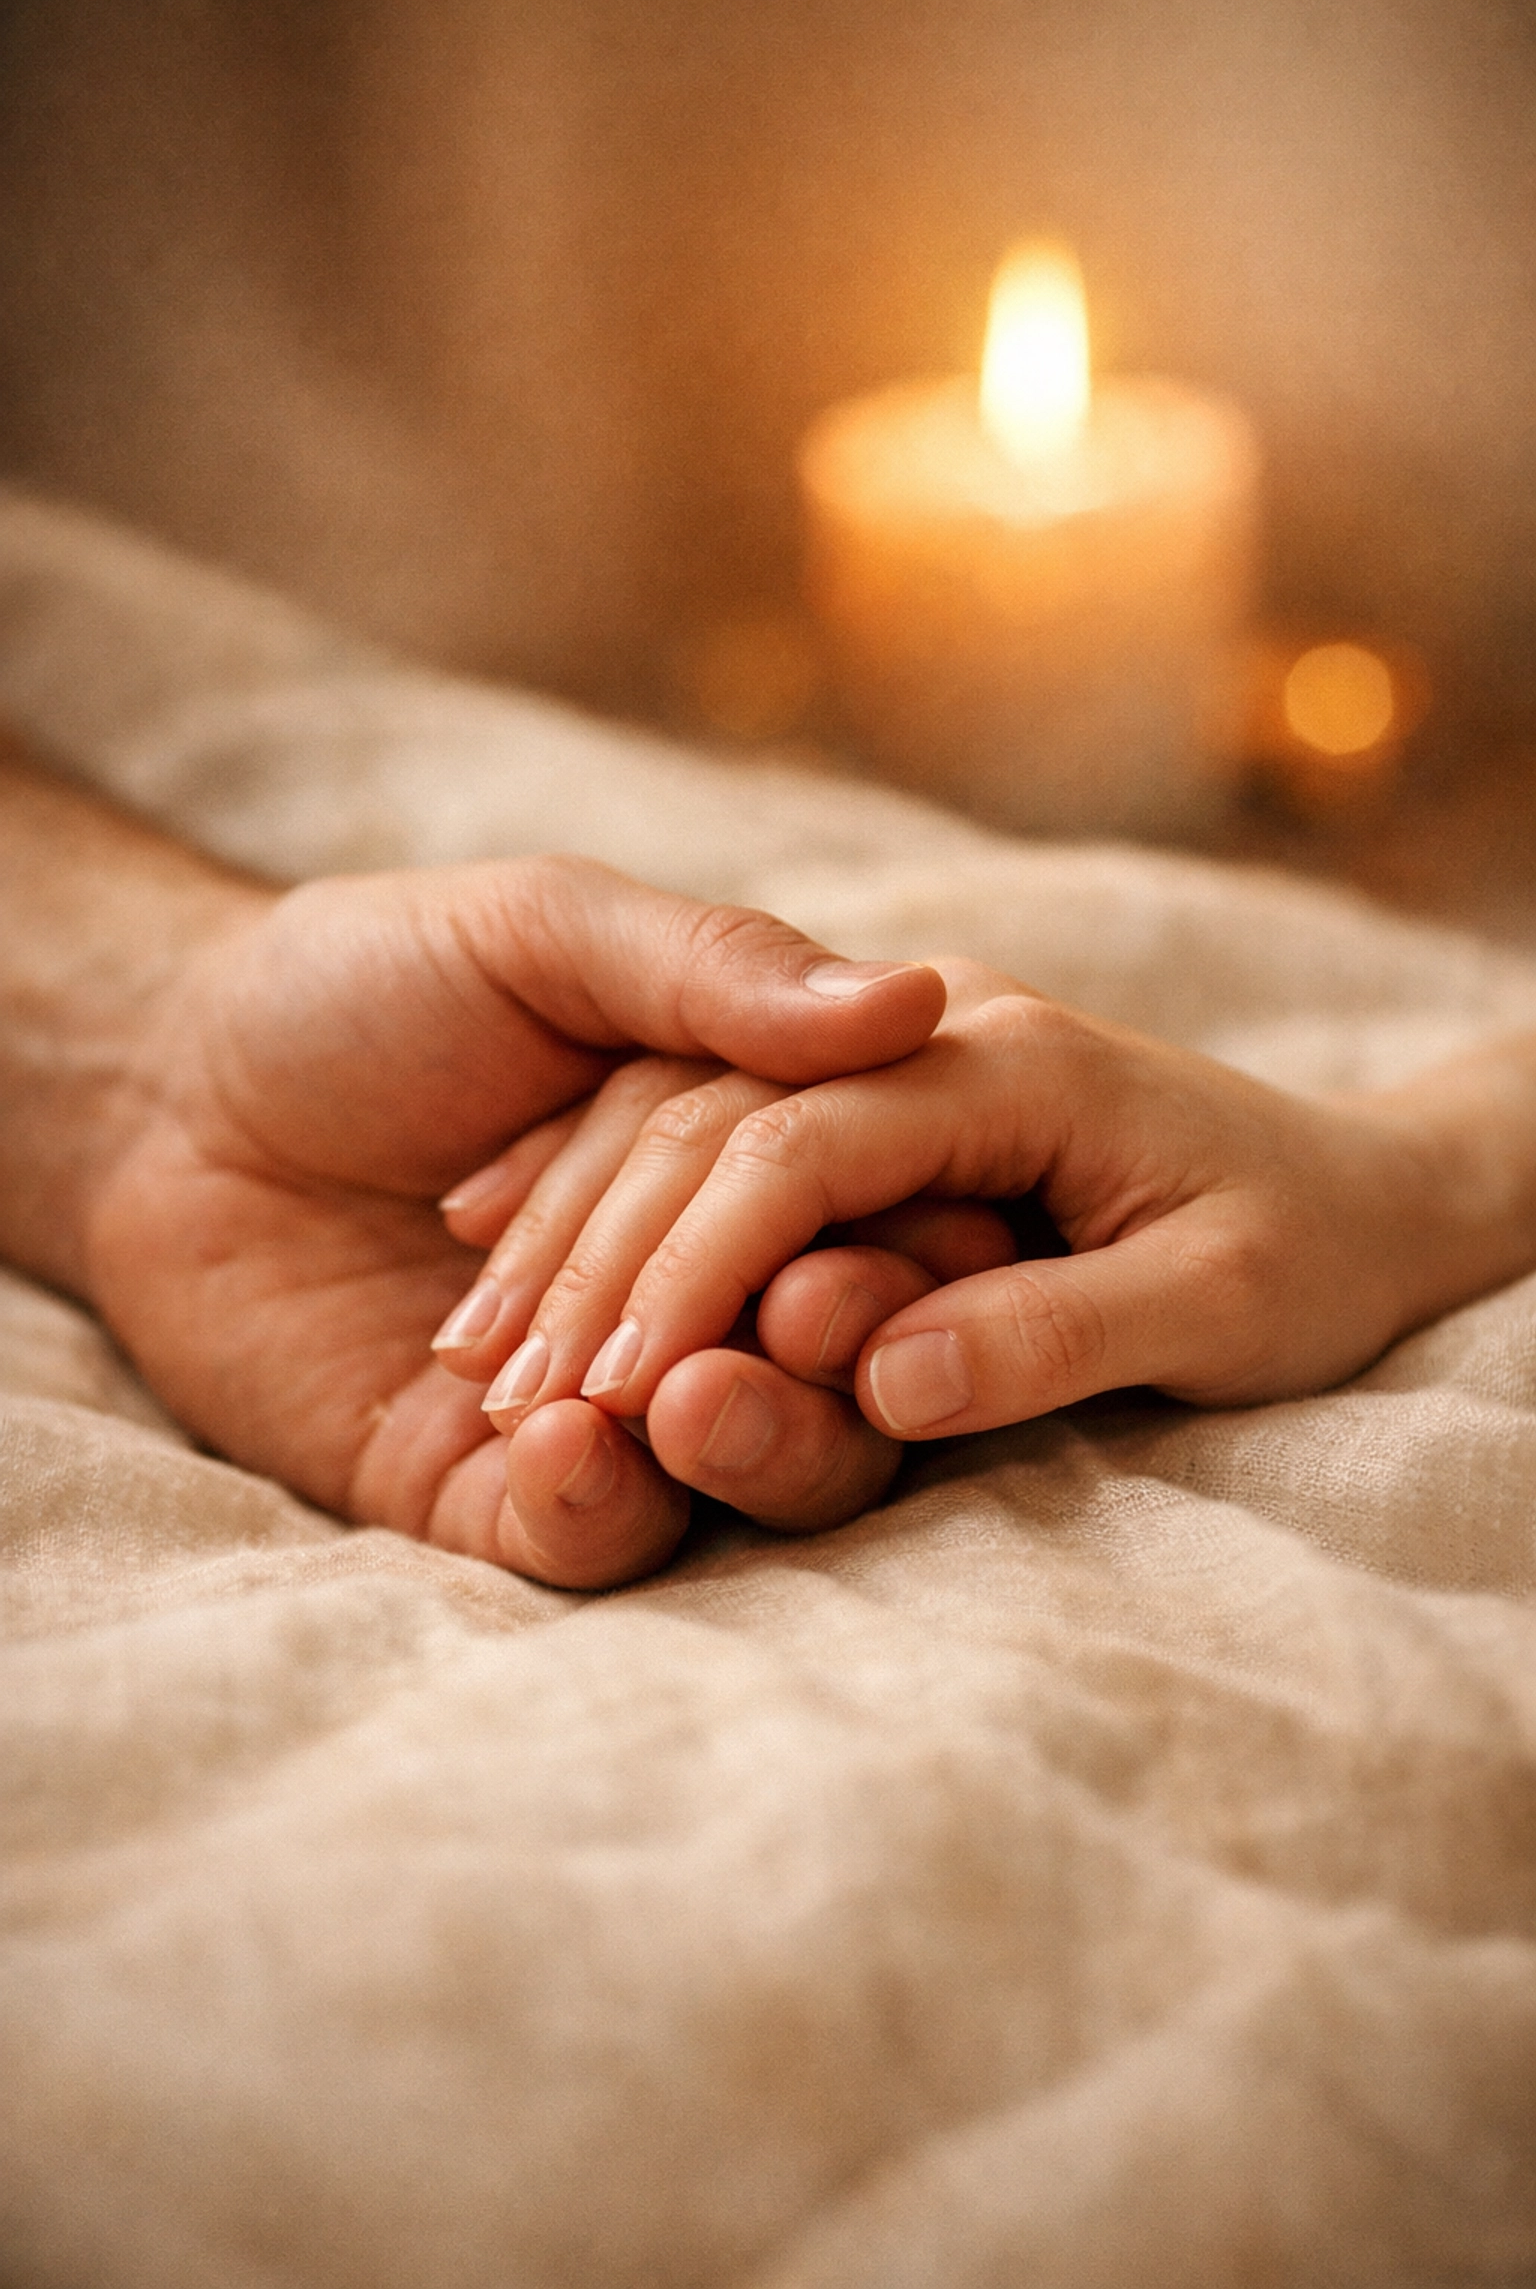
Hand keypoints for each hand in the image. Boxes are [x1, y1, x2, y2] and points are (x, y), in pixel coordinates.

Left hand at [71, 850, 947, 1585]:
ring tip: (657, 1395)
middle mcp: (715, 1292)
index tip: (869, 1234)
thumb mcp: (545, 936)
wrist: (167, 1089)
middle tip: (788, 1327)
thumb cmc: (371, 985)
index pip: (894, 1224)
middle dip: (836, 1363)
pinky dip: (599, 1507)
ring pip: (753, 1479)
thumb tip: (913, 1000)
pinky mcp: (496, 1498)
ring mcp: (614, 1406)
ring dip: (737, 1445)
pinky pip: (593, 1544)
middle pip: (854, 1372)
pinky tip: (548, 1442)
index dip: (906, 1244)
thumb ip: (713, 969)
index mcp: (762, 1161)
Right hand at [475, 960, 1531, 1452]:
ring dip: (573, 1234)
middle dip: (611, 1264)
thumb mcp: (1227, 1299)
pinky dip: (588, 1186)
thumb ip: (1057, 1330)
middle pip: (719, 1132)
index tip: (620, 1393)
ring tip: (476, 1353)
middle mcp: (931, 1051)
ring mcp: (880, 1066)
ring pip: (676, 1119)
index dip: (701, 1269)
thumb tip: (895, 1383)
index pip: (803, 1151)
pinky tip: (489, 1240)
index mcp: (1013, 1067)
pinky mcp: (853, 1100)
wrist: (1379, 1195)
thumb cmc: (1318, 1248)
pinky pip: (681, 1116)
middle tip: (518, 1391)